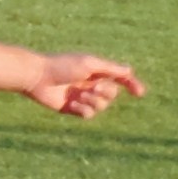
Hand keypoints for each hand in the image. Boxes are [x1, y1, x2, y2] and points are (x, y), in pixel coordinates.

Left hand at [25, 54, 143, 119]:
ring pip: (101, 106)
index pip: (120, 78)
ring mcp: (82, 97)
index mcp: (97, 71)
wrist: (37, 77)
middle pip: (112, 94)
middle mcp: (91, 84)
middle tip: (93, 87)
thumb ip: (111, 68)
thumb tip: (130, 70)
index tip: (140, 93)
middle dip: (105, 92)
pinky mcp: (72, 109)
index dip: (131, 84)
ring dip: (92, 101)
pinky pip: (88, 115)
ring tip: (78, 96)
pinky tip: (71, 104)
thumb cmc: (62, 65)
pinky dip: (82, 110)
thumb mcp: (90, 64)